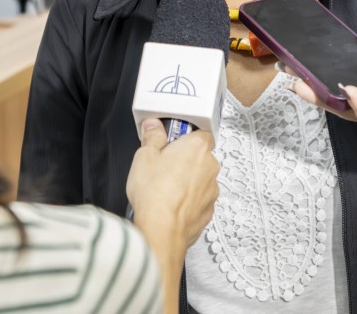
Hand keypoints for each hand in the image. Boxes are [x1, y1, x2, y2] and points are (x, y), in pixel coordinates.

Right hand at [126, 120, 218, 251]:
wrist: (162, 229)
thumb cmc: (155, 193)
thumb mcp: (144, 156)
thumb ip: (152, 137)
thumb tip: (153, 127)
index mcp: (197, 147)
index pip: (201, 132)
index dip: (186, 136)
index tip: (172, 141)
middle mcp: (210, 166)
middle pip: (201, 156)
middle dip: (185, 160)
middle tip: (164, 165)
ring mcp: (212, 190)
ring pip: (201, 179)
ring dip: (188, 181)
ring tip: (165, 188)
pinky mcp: (209, 211)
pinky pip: (199, 200)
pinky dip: (188, 201)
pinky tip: (170, 205)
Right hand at [291, 25, 356, 145]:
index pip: (350, 67)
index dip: (329, 61)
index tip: (309, 51)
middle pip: (340, 88)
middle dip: (314, 80)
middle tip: (291, 70)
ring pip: (345, 105)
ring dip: (323, 95)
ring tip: (303, 83)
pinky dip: (355, 105)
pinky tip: (350, 91)